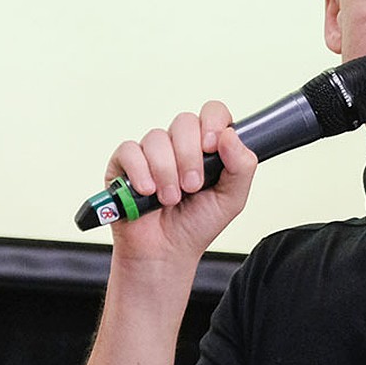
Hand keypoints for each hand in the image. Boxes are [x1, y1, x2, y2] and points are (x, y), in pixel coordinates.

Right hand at [104, 101, 257, 264]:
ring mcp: (151, 152)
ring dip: (166, 172)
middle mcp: (179, 144)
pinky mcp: (124, 164)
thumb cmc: (198, 224)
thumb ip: (242, 166)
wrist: (166, 252)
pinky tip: (148, 192)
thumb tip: (229, 134)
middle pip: (184, 122)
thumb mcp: (232, 198)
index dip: (213, 122)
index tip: (212, 147)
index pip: (213, 112)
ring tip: (170, 199)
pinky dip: (141, 173)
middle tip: (192, 187)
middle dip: (190, 157)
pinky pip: (130, 151)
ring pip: (157, 138)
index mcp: (207, 146)